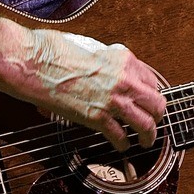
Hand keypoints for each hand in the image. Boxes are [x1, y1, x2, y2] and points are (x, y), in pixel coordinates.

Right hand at [22, 28, 167, 150]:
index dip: (152, 94)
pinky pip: (120, 137)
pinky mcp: (97, 118)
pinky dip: (123, 144)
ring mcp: (113, 101)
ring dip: (148, 137)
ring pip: (146, 125)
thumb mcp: (92, 47)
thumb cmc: (56, 51)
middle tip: (154, 122)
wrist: (35, 62)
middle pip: (157, 105)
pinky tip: (121, 145)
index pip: (153, 81)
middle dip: (157, 117)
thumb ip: (108, 62)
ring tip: (146, 142)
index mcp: (124, 60)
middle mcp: (125, 80)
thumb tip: (111, 71)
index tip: (148, 101)